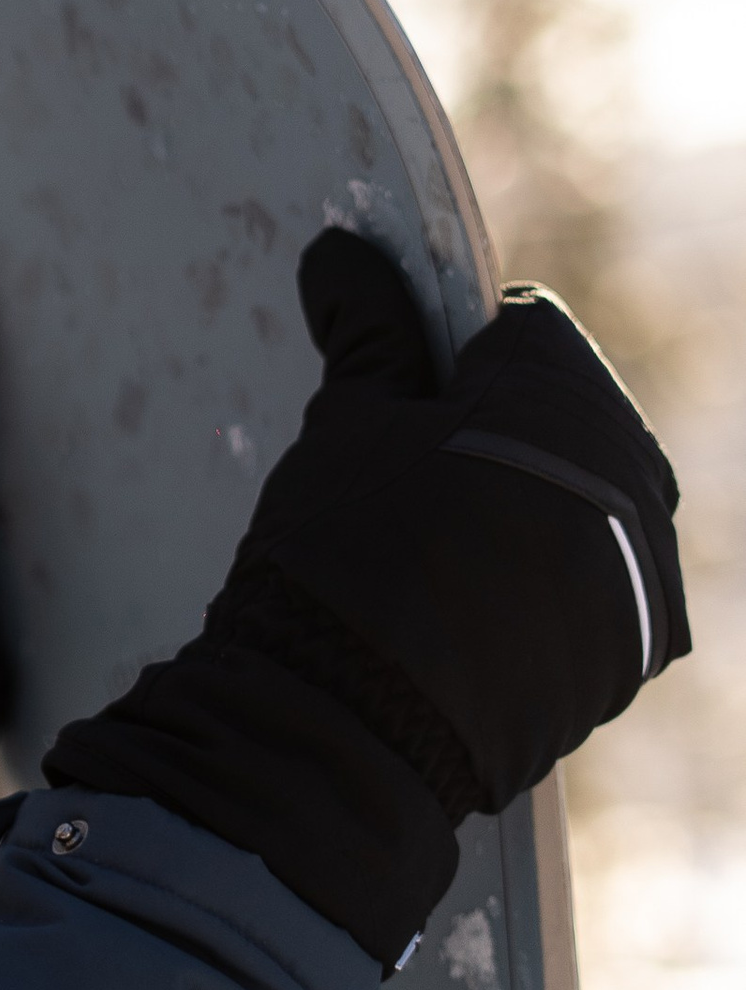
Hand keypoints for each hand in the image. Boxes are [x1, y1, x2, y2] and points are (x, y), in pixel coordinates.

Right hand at [46, 231, 684, 965]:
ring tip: (439, 552)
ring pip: (590, 498)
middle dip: (503, 430)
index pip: (520, 328)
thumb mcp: (345, 427)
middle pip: (569, 413)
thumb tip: (346, 255)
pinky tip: (474, 607)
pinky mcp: (636, 650)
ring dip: (532, 507)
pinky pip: (601, 579)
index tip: (401, 394)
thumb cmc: (342, 561)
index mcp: (567, 400)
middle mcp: (633, 479)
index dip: (451, 353)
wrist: (347, 734)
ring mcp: (646, 573)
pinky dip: (551, 580)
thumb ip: (368, 333)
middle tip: (414, 478)